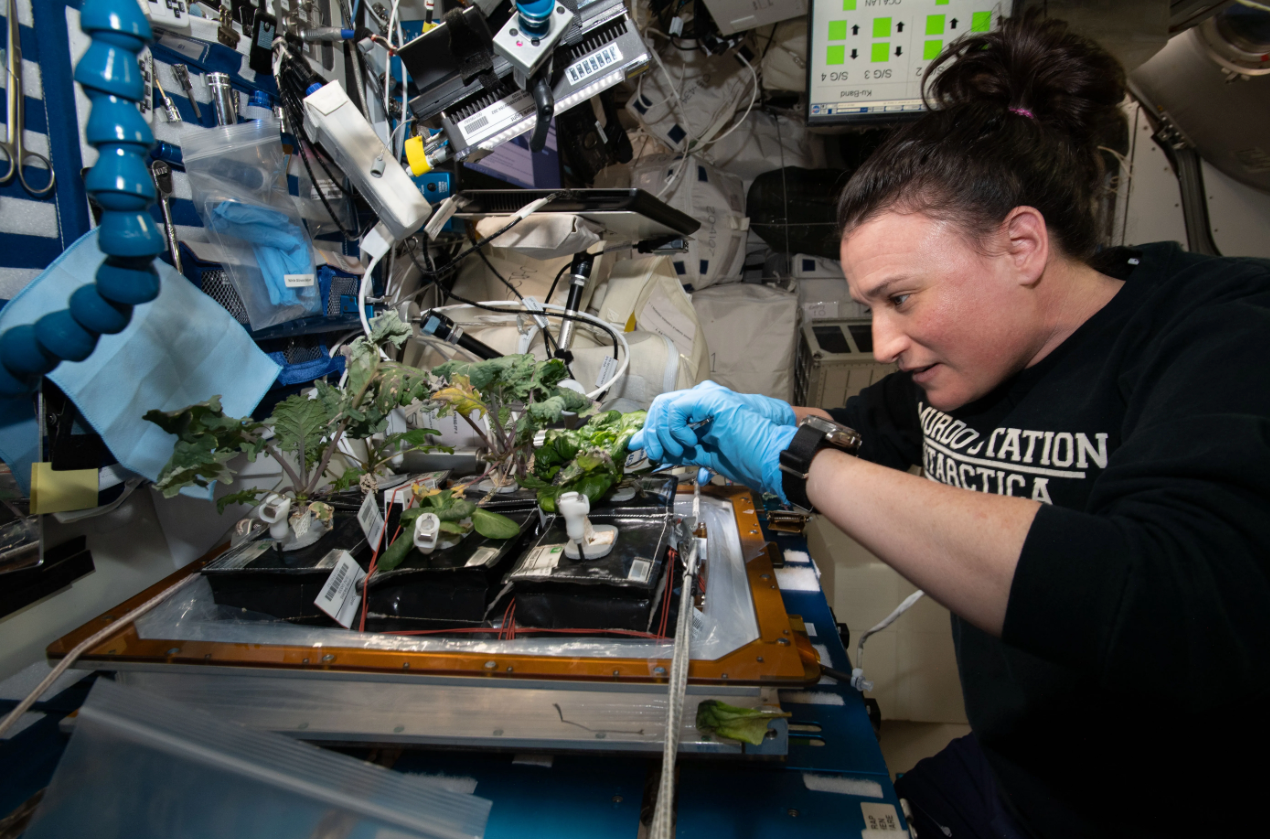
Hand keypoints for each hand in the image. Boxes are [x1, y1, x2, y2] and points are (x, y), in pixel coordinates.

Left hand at [631, 381, 795, 462]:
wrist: (772, 456)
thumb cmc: (747, 456)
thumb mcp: (702, 455)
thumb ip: (677, 450)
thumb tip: (652, 451)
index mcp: (701, 409)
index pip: (665, 412)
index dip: (651, 431)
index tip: (646, 451)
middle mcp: (702, 397)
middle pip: (660, 406)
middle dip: (653, 434)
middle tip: (659, 455)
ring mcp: (707, 395)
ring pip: (664, 406)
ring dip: (663, 434)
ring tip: (680, 451)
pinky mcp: (711, 399)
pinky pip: (676, 408)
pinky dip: (675, 429)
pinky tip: (690, 442)